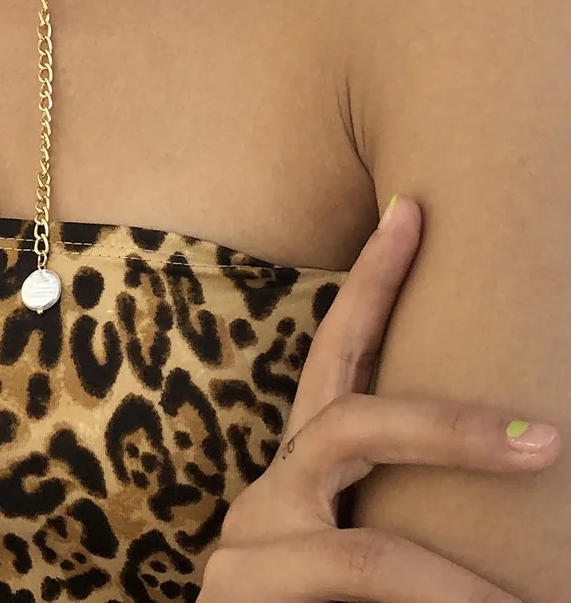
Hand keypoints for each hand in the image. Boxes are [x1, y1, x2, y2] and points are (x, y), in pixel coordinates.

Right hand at [198, 194, 560, 601]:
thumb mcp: (364, 539)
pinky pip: (351, 594)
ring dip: (459, 591)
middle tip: (548, 443)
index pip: (335, 356)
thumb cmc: (318, 602)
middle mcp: (270, 490)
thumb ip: (401, 507)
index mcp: (304, 466)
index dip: (371, 284)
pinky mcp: (236, 597)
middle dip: (446, 427)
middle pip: (346, 425)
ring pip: (365, 552)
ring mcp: (248, 547)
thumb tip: (526, 453)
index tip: (413, 212)